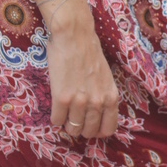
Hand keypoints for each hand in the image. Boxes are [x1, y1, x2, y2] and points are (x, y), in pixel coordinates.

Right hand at [45, 3, 118, 139]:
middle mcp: (97, 102)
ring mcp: (80, 102)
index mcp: (111, 97)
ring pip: (72, 130)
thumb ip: (102, 95)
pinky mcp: (62, 99)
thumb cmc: (89, 50)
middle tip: (75, 115)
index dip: (97, 129)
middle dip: (81, 127)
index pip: (108, 129)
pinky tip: (56, 104)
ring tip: (65, 110)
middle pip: (89, 132)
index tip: (90, 123)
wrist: (73, 34)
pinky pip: (57, 120)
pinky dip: (56, 116)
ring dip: (67, 122)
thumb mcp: (105, 76)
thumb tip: (95, 113)